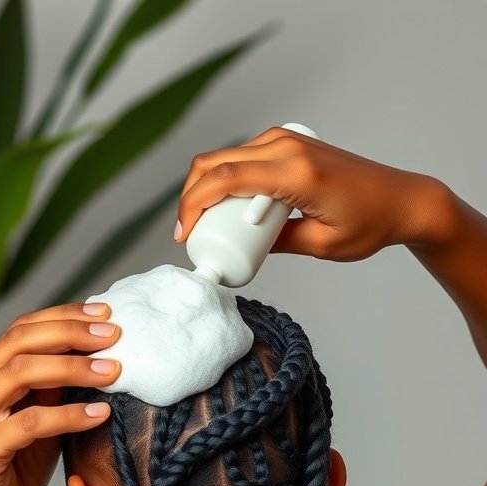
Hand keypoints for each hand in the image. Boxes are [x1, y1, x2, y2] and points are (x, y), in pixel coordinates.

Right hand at [0, 303, 120, 485]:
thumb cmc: (18, 461)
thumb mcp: (41, 413)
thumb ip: (57, 384)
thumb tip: (101, 349)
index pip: (22, 329)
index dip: (64, 317)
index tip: (105, 314)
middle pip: (20, 342)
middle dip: (71, 335)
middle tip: (114, 336)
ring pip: (22, 373)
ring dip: (73, 368)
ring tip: (113, 372)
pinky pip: (30, 423)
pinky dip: (69, 415)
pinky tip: (100, 414)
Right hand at [175, 125, 444, 261]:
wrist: (400, 199)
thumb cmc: (370, 223)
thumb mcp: (320, 245)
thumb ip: (277, 244)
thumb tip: (241, 247)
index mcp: (296, 173)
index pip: (227, 179)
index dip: (194, 206)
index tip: (184, 235)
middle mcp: (288, 146)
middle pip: (216, 162)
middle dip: (191, 197)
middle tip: (187, 233)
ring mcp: (287, 139)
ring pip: (225, 156)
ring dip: (207, 188)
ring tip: (205, 224)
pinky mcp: (288, 142)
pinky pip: (243, 156)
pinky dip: (227, 180)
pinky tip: (226, 208)